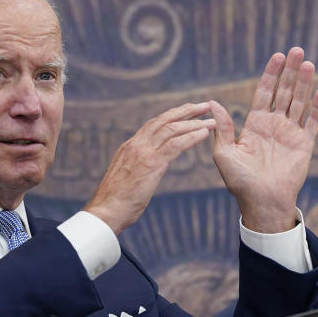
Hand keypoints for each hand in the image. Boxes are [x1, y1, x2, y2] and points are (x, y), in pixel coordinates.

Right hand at [85, 102, 214, 234]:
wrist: (106, 210)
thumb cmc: (115, 200)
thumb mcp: (125, 176)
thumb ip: (135, 167)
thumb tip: (143, 168)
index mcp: (129, 146)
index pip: (153, 124)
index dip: (172, 116)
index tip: (187, 111)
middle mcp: (136, 144)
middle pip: (164, 120)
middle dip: (186, 111)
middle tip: (203, 106)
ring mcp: (143, 152)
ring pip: (172, 129)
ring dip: (193, 123)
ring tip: (211, 121)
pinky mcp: (152, 163)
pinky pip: (175, 145)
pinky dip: (191, 137)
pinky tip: (204, 134)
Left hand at [210, 47, 317, 232]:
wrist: (261, 202)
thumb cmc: (239, 181)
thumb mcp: (224, 154)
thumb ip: (222, 128)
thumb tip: (213, 104)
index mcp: (256, 124)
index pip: (264, 92)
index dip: (270, 74)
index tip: (277, 56)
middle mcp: (274, 124)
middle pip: (284, 91)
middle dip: (290, 71)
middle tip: (297, 50)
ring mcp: (291, 133)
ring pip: (300, 102)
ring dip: (304, 83)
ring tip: (308, 63)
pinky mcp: (305, 145)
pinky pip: (313, 123)